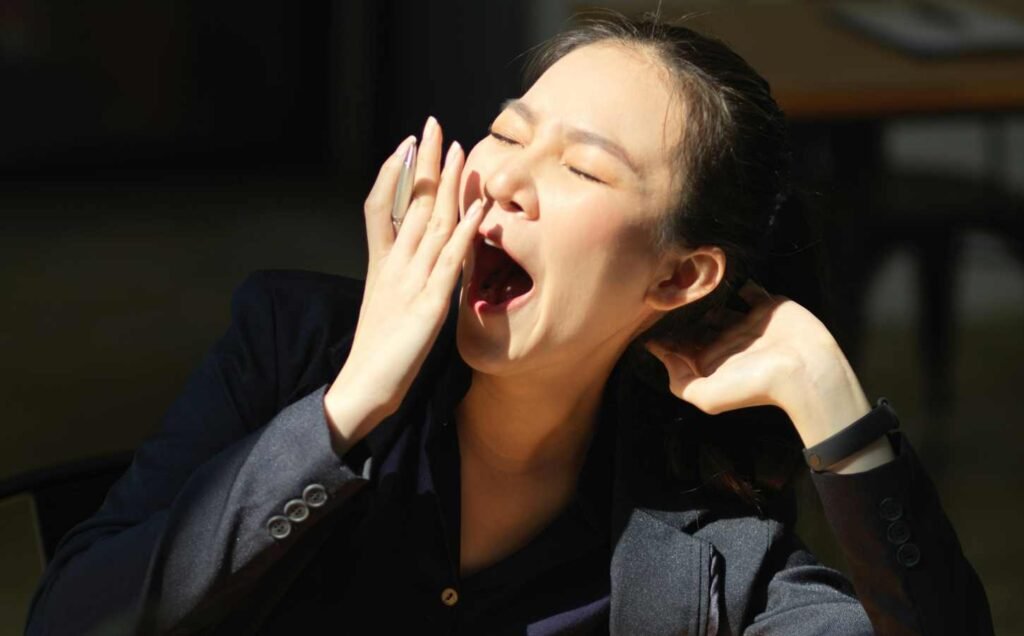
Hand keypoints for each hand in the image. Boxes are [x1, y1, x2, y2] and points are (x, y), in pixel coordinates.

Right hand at [325, 117, 484, 449]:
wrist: (364, 387)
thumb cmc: (379, 349)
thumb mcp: (387, 302)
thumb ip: (401, 276)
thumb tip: (419, 256)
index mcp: (380, 264)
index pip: (382, 206)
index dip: (394, 174)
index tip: (408, 145)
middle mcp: (394, 265)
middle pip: (409, 204)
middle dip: (424, 163)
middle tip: (433, 125)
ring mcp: (410, 283)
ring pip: (431, 223)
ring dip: (447, 185)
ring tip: (459, 149)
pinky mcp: (428, 305)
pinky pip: (450, 262)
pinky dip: (465, 233)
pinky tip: (479, 210)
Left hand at [644, 281, 871, 449]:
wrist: (805, 370)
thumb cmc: (755, 385)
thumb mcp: (707, 396)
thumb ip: (679, 380)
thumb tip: (661, 355)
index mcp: (712, 362)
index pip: (681, 346)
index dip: (665, 334)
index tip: (647, 317)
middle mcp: (727, 342)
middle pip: (697, 324)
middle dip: (683, 312)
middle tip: (665, 291)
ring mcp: (747, 323)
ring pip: (719, 305)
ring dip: (706, 294)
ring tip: (689, 277)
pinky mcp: (767, 306)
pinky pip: (749, 290)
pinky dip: (738, 282)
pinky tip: (723, 271)